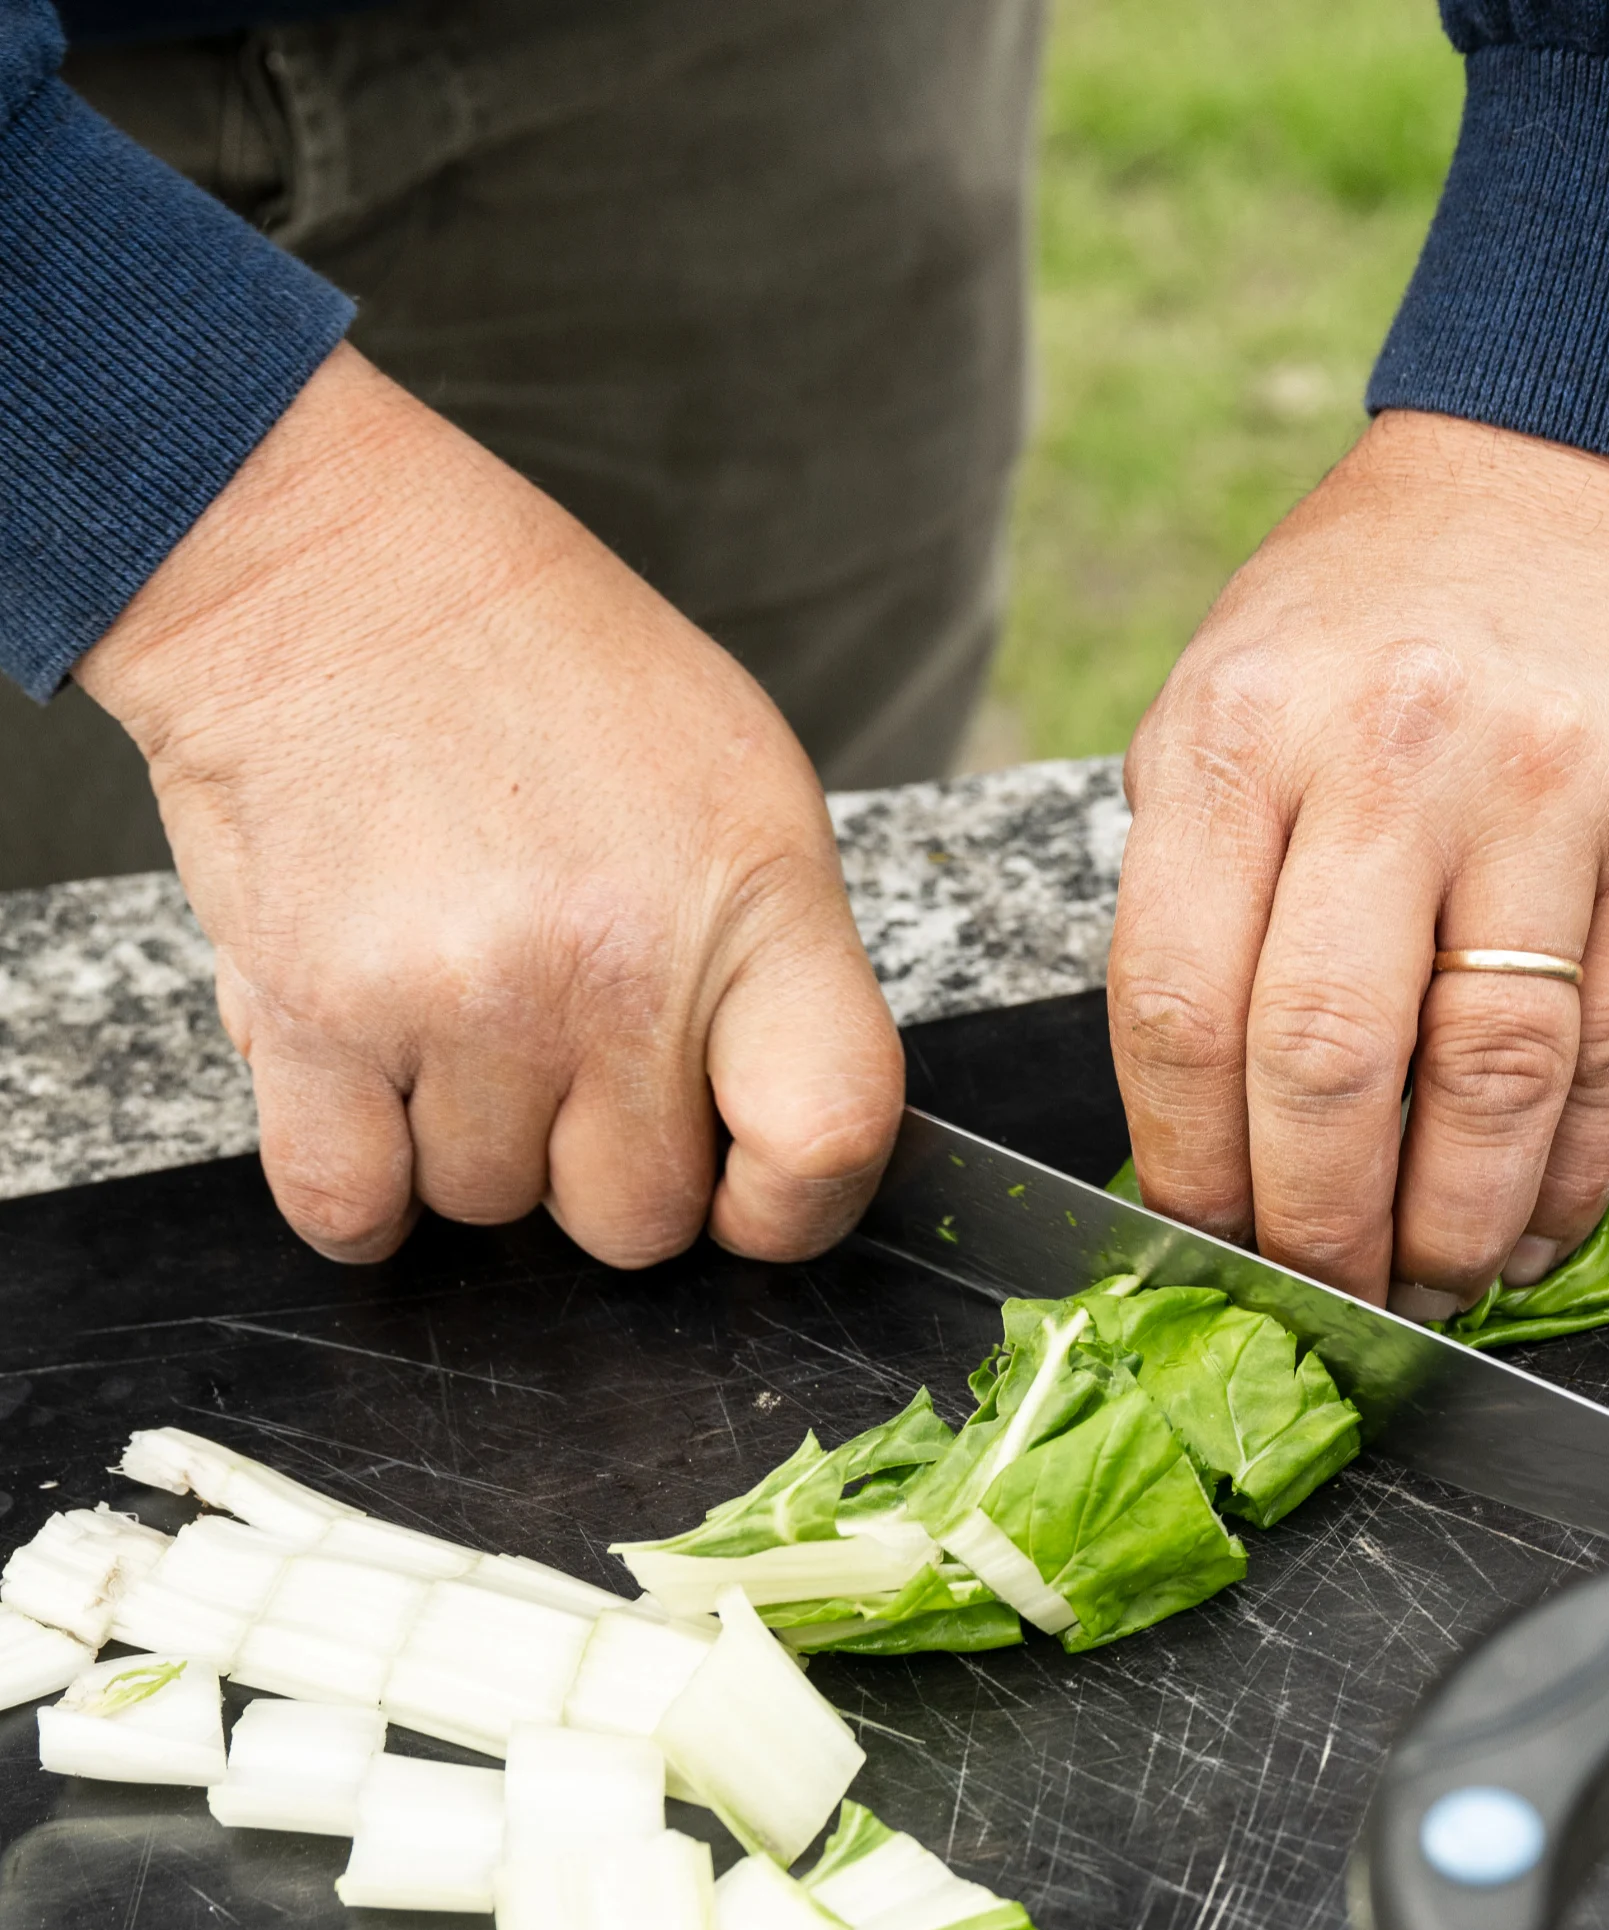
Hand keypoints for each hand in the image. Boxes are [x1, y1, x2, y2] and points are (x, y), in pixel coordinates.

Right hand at [77, 345, 901, 1269]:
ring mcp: (464, 999)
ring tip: (452, 1000)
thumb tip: (773, 1141)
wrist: (324, 569)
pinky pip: (351, 1210)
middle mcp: (614, 964)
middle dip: (603, 1166)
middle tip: (560, 1047)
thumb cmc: (538, 670)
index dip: (795, 1208)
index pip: (828, 1136)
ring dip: (469, 1146)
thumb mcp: (735, 783)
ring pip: (489, 1209)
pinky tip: (368, 1088)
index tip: (752, 1199)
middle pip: (640, 1218)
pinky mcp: (318, 1018)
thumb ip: (771, 969)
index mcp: (750, 896)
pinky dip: (356, 1187)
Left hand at [1109, 410, 1608, 1312]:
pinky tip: (1530, 1228)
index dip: (1185, 1164)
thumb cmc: (1376, 616)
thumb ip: (1198, 891)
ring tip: (1427, 1290)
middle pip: (1327, 1064)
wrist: (1586, 461)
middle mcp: (1389, 758)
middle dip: (1314, 1228)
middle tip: (1318, 1297)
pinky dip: (1572, 1177)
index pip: (1175, 1005)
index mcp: (1237, 733)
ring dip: (1450, 1229)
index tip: (1197, 1242)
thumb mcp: (1226, 701)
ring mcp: (1548, 796)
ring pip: (1489, 1081)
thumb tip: (1193, 1127)